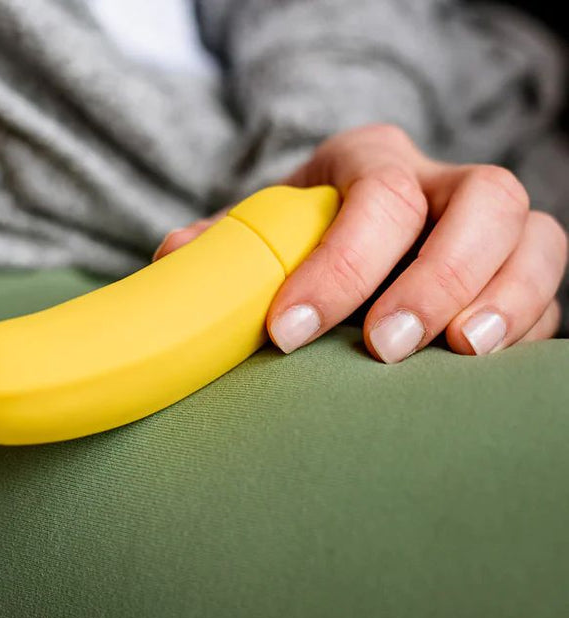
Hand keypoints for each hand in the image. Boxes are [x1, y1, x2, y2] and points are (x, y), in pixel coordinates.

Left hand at [153, 124, 567, 362]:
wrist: (350, 242)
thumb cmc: (303, 240)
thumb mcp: (262, 231)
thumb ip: (225, 244)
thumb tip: (174, 260)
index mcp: (374, 162)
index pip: (379, 196)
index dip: (340, 264)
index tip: (290, 331)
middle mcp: (444, 184)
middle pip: (484, 202)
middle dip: (437, 278)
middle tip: (384, 346)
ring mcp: (492, 229)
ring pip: (537, 241)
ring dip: (505, 300)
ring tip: (462, 353)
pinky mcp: (519, 275)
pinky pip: (549, 294)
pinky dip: (526, 329)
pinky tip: (480, 369)